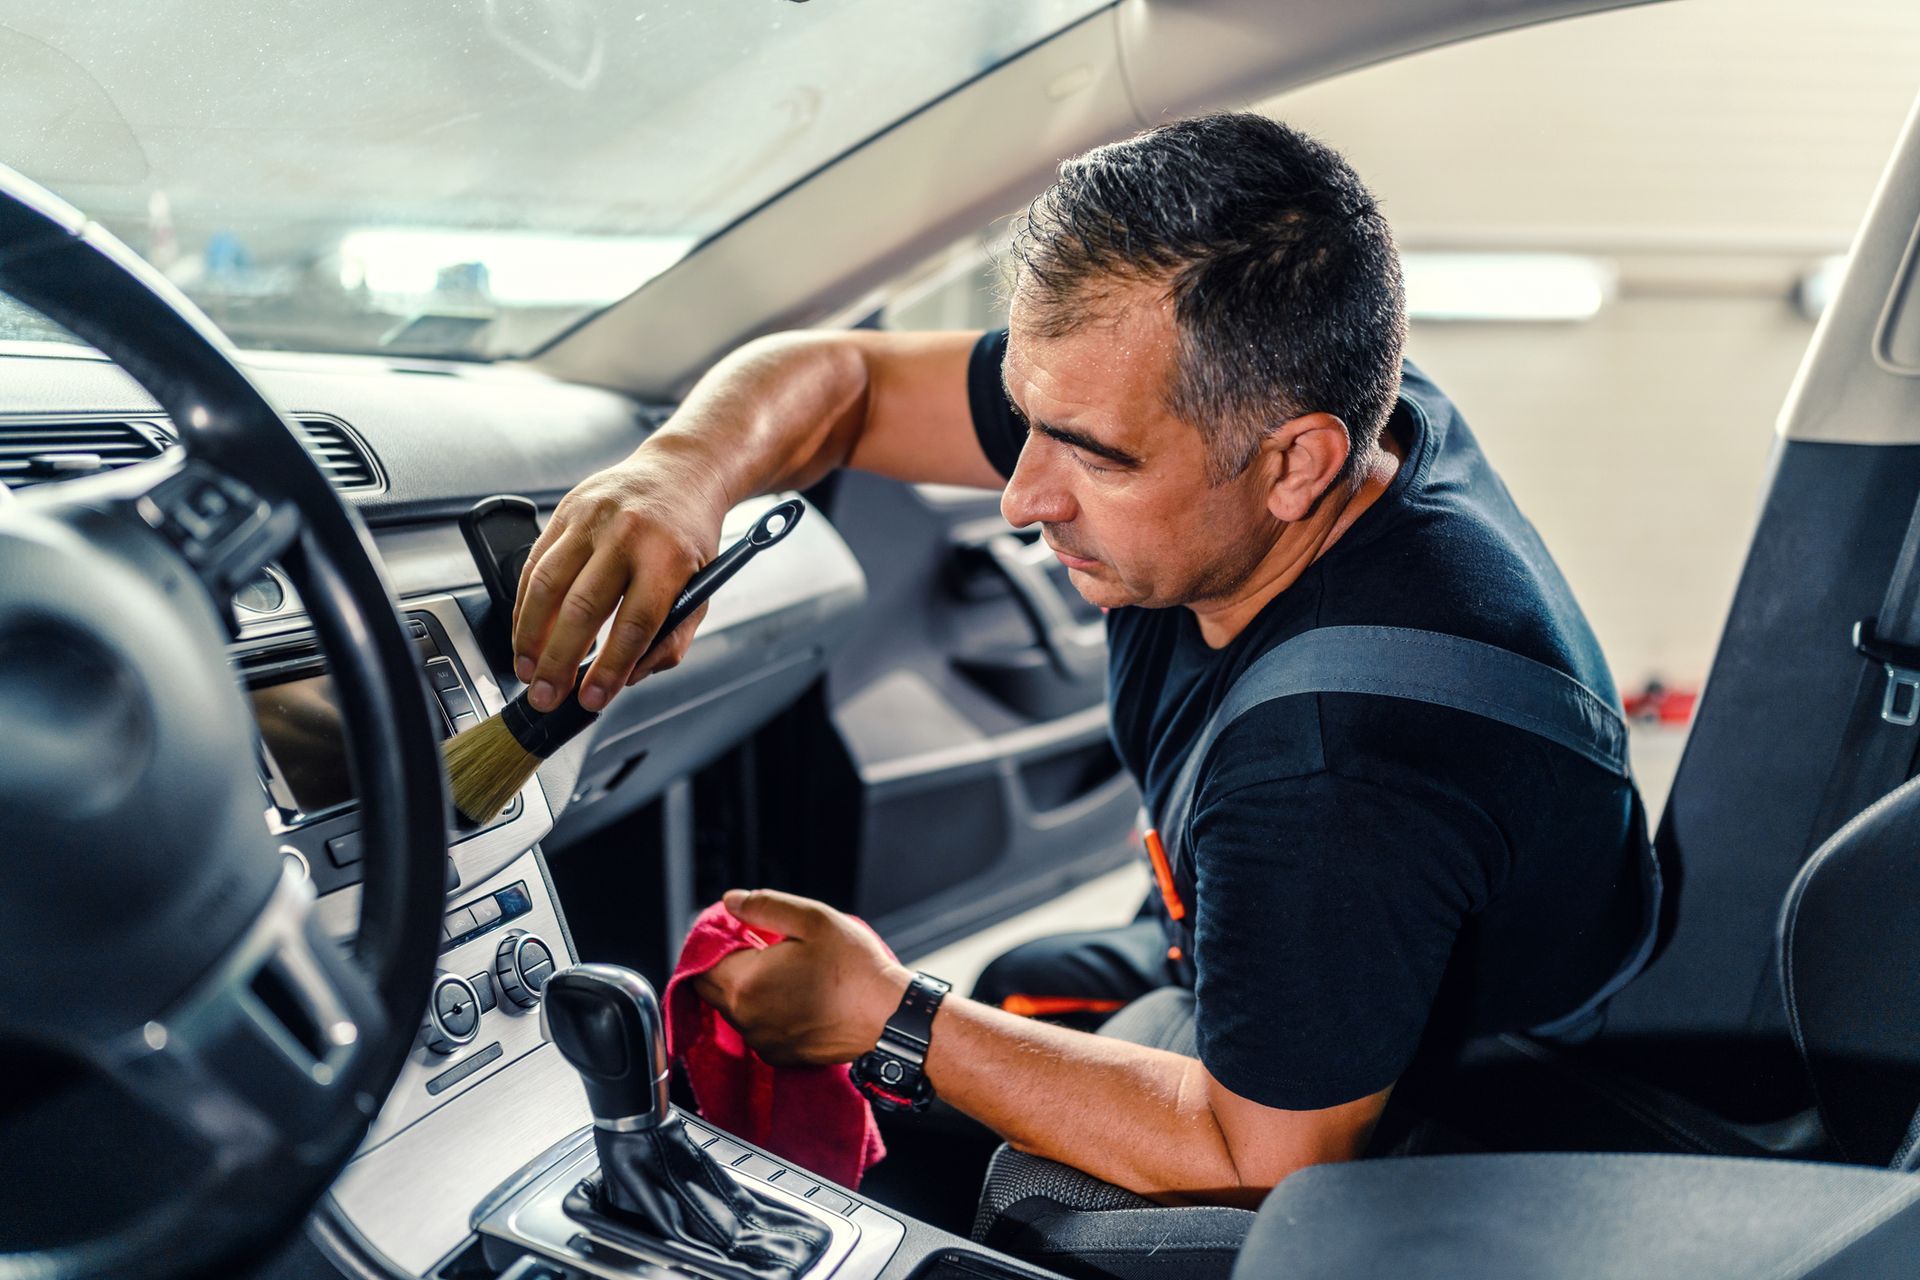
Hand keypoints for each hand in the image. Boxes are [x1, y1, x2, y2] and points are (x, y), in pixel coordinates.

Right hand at [511, 441, 729, 711]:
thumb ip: (670, 639)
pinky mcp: (566, 510)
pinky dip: (523, 604)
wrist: (681, 472)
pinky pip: (534, 562)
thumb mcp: (701, 589)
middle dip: (559, 661)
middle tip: (547, 694)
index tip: (592, 699)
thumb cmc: (689, 535)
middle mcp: (628, 533)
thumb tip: (629, 676)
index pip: (635, 624)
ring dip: (530, 635)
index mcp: (668, 557)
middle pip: (583, 607)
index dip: (609, 668)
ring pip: (547, 584)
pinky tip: (524, 630)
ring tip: (526, 669)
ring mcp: (592, 518)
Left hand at [694, 889, 912, 1067]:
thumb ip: (764, 907)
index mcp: (746, 982)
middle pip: (709, 987)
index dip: (715, 939)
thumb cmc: (854, 968)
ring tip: (780, 968)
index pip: (703, 959)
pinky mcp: (778, 1055)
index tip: (737, 927)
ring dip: (744, 987)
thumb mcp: (813, 920)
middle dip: (723, 964)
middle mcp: (745, 1017)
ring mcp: (761, 1040)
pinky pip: (755, 1028)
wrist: (889, 1018)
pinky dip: (762, 1010)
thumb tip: (729, 902)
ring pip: (732, 1008)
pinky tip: (792, 994)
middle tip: (757, 944)